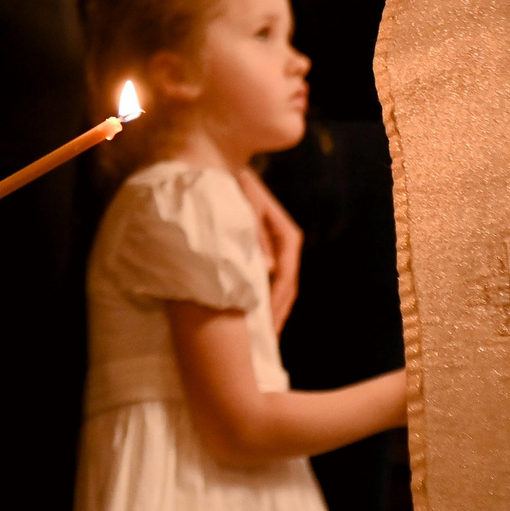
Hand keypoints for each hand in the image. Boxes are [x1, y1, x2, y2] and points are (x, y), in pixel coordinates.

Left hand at [240, 167, 302, 328]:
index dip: (278, 301)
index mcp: (287, 236)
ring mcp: (276, 248)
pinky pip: (268, 279)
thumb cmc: (233, 189)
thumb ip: (257, 237)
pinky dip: (263, 297)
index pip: (287, 275)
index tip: (270, 323)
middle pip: (287, 285)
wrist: (222, 170)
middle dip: (278, 313)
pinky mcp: (264, 251)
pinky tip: (254, 314)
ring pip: (280, 285)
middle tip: (268, 340)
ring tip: (264, 335)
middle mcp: (286, 244)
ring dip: (272, 309)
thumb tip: (270, 269)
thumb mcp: (245, 208)